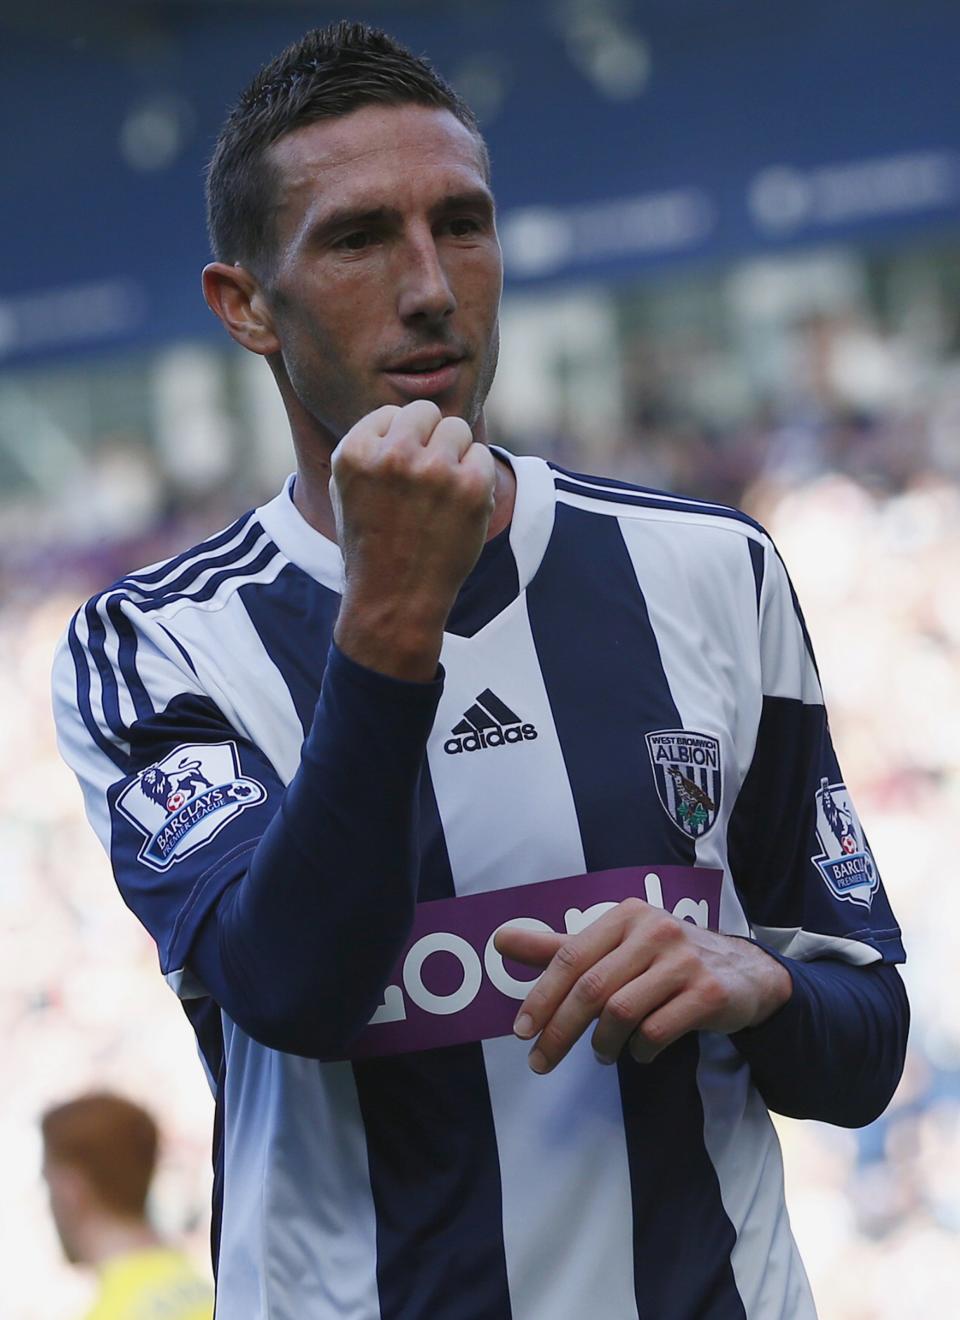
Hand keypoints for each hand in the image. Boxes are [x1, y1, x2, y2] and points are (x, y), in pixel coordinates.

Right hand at [331, 400, 494, 679]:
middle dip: (428, 441)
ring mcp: (433, 469)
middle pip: (426, 413)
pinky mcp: (470, 486)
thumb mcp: (346, 490)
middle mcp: (391, 455)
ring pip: (457, 429)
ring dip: (454, 456)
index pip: (391, 414)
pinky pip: (481, 457)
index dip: (399, 444)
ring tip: (440, 496)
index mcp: (354, 452)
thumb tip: (405, 415)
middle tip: (424, 483)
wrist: (394, 601)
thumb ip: (369, 447)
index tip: (397, 477)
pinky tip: (457, 509)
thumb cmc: (370, 546)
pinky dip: (475, 480)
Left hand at [493, 898, 791, 1072]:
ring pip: (621, 1011)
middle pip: (591, 987)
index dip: (541, 995)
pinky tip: (640, 1051)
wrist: (745, 973)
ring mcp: (684, 960)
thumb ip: (559, 948)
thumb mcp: (614, 947)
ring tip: (602, 1054)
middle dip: (559, 1031)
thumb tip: (500, 939)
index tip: (521, 1031)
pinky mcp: (709, 992)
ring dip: (602, 1043)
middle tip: (540, 1062)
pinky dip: (640, 1049)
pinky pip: (657, 1030)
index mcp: (626, 915)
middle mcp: (654, 930)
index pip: (570, 956)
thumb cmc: (666, 960)